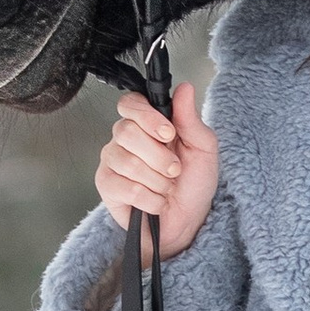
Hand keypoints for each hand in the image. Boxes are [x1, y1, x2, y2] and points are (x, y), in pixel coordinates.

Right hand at [93, 80, 218, 256]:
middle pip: (126, 132)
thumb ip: (190, 119)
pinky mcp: (106, 186)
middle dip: (159, 156)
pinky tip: (156, 202)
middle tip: (174, 170)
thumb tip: (184, 88)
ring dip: (157, 181)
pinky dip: (150, 199)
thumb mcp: (203, 149)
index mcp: (147, 124)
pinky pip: (125, 187)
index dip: (146, 116)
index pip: (130, 103)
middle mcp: (124, 138)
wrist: (188, 222)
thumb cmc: (194, 184)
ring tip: (167, 188)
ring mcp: (112, 161)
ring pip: (127, 162)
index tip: (168, 133)